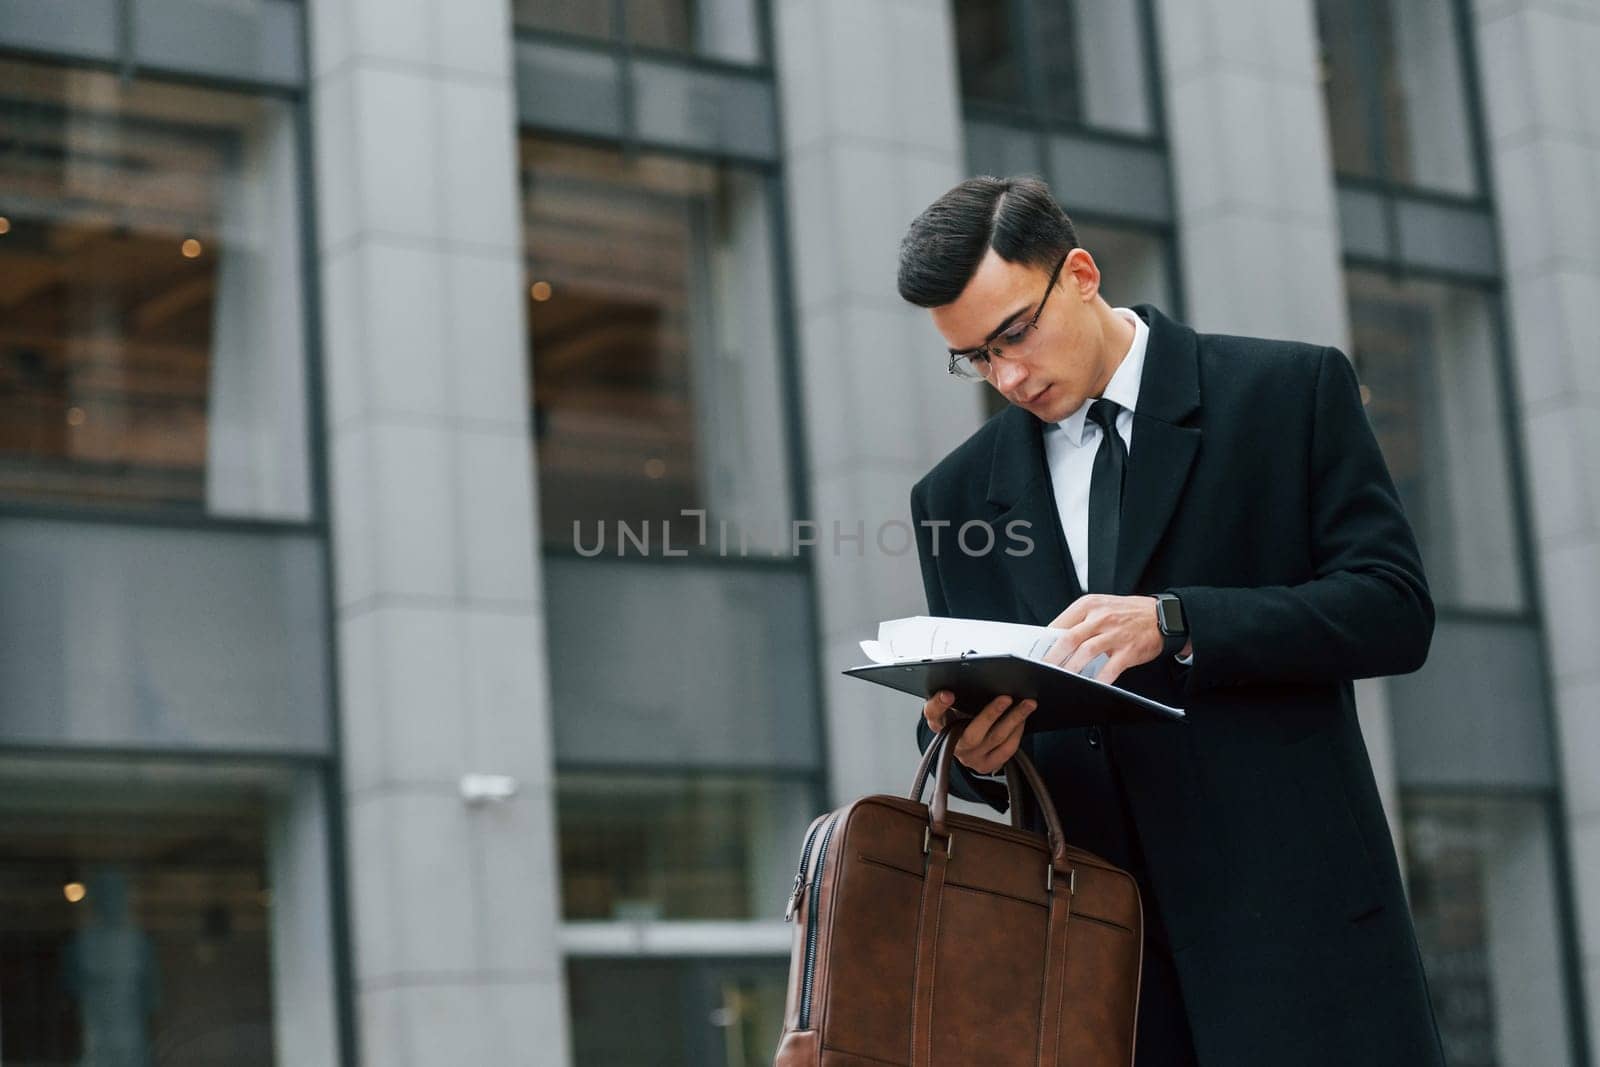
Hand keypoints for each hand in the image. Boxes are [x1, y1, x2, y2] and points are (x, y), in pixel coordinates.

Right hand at [922, 690, 1037, 774]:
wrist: (966, 743)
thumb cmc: (962, 715)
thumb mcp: (956, 704)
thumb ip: (960, 692)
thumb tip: (979, 675)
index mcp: (939, 724)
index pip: (932, 714)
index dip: (938, 704)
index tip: (948, 694)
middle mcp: (953, 744)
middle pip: (972, 733)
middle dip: (991, 714)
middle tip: (1006, 698)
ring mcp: (970, 758)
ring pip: (995, 738)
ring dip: (1014, 719)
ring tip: (1027, 704)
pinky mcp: (985, 766)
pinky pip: (1006, 750)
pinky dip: (1017, 733)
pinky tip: (1023, 719)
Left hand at [1041, 594, 1167, 685]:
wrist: (1163, 616)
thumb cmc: (1128, 612)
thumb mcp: (1101, 606)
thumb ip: (1080, 620)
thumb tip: (1055, 639)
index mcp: (1089, 605)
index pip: (1060, 623)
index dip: (1045, 641)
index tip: (1037, 653)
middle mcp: (1101, 617)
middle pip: (1068, 639)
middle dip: (1052, 657)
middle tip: (1043, 669)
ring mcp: (1115, 634)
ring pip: (1085, 653)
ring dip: (1071, 669)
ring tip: (1061, 679)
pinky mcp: (1128, 651)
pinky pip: (1109, 669)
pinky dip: (1098, 680)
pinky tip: (1090, 685)